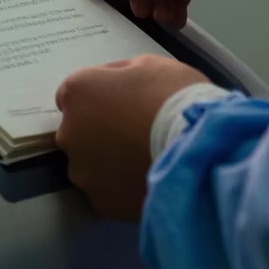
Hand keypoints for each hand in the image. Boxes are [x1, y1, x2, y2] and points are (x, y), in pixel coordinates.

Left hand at [55, 55, 210, 221]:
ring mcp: (83, 172)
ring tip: (143, 161)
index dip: (99, 98)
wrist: (199, 149)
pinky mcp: (101, 203)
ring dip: (108, 162)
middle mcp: (69, 133)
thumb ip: (119, 74)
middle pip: (78, 132)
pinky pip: (108, 192)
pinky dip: (121, 188)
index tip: (121, 105)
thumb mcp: (148, 65)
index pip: (74, 95)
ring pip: (90, 166)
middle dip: (99, 131)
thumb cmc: (175, 98)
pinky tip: (147, 181)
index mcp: (78, 93)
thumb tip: (112, 84)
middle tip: (134, 133)